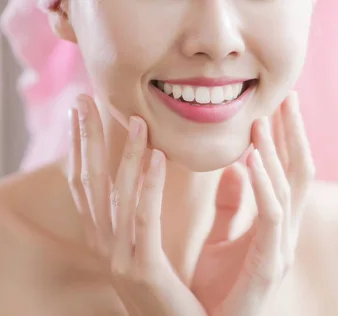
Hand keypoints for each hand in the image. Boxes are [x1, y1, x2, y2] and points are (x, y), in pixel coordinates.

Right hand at [68, 95, 205, 315]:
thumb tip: (154, 174)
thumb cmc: (173, 294)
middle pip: (90, 184)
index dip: (83, 149)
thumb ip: (148, 216)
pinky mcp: (143, 270)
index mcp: (108, 241)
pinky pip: (144, 218)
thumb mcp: (153, 251)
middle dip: (86, 141)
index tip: (84, 113)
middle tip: (84, 100)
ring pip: (116, 196)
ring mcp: (120, 259)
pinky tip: (156, 155)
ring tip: (135, 119)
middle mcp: (106, 247)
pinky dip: (148, 185)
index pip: (89, 186)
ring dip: (124, 154)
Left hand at [191, 91, 315, 315]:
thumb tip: (235, 166)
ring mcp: (283, 248)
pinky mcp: (271, 264)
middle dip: (295, 134)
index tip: (278, 101)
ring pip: (289, 189)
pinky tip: (250, 158)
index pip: (288, 170)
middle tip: (287, 95)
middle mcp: (285, 234)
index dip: (287, 136)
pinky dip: (265, 184)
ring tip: (262, 120)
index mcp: (274, 226)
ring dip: (276, 153)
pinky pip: (272, 215)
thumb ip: (232, 205)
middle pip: (300, 172)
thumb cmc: (215, 292)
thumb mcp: (220, 240)